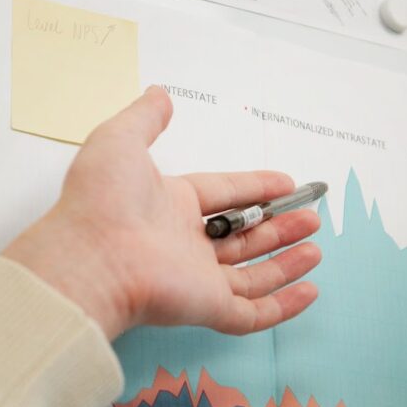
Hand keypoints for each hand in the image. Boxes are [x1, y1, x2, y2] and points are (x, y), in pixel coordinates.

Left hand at [3, 86, 320, 339]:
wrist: (91, 258)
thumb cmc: (100, 201)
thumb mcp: (119, 140)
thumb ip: (145, 117)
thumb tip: (159, 94)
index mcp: (168, 207)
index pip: (222, 195)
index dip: (254, 188)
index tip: (286, 183)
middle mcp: (183, 245)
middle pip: (241, 236)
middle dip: (278, 226)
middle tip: (310, 216)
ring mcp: (196, 279)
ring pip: (251, 274)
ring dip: (285, 261)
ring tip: (315, 246)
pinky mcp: (206, 307)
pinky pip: (252, 312)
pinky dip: (284, 305)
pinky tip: (310, 290)